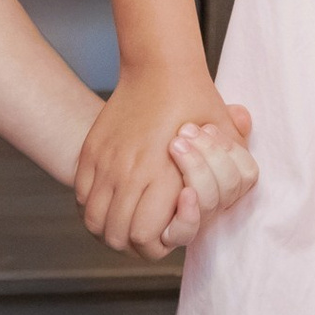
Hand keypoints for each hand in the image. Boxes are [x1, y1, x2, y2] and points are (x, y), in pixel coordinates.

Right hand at [76, 64, 236, 259]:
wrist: (161, 68)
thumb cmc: (197, 103)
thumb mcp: (226, 141)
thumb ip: (233, 178)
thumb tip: (224, 207)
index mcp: (162, 175)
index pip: (144, 238)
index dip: (155, 246)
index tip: (165, 233)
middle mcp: (129, 172)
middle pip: (116, 236)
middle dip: (132, 243)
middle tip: (146, 233)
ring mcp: (106, 161)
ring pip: (93, 220)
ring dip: (108, 227)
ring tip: (125, 220)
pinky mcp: (92, 149)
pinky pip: (81, 195)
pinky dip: (93, 205)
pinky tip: (111, 198)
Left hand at [156, 108, 257, 249]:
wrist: (125, 153)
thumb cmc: (163, 133)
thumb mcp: (191, 119)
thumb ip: (218, 117)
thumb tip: (240, 115)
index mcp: (225, 176)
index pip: (246, 172)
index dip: (230, 150)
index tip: (208, 127)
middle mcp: (215, 201)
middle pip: (230, 186)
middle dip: (210, 155)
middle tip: (184, 131)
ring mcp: (195, 218)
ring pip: (210, 204)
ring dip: (197, 172)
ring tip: (174, 145)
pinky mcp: (169, 233)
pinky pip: (186, 233)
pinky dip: (188, 215)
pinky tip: (183, 192)